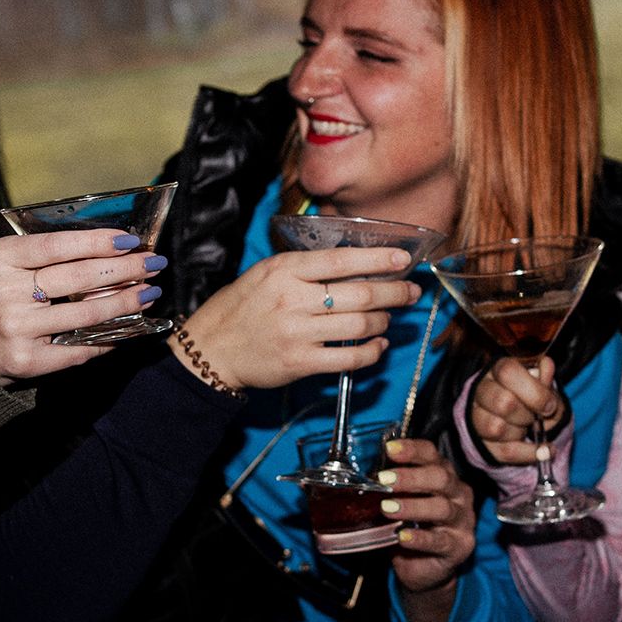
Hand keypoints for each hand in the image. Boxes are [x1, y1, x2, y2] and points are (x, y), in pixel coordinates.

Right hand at [0, 229, 160, 383]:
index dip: (98, 241)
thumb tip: (110, 248)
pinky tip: (128, 330)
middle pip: (78, 278)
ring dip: (125, 304)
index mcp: (2, 258)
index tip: (131, 240)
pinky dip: (108, 339)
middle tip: (154, 264)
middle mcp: (7, 291)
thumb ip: (47, 255)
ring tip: (149, 294)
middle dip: (124, 270)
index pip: (58, 244)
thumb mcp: (6, 265)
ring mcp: (16, 327)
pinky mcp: (26, 359)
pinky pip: (79, 349)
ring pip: (85, 314)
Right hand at [175, 247, 419, 391]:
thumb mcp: (266, 273)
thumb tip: (356, 264)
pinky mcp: (300, 362)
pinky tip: (378, 345)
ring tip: (389, 318)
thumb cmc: (242, 307)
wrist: (211, 349)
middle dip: (393, 292)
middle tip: (411, 291)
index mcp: (284, 271)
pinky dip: (371, 352)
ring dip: (383, 321)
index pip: (341, 260)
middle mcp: (292, 300)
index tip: (403, 259)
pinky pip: (349, 358)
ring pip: (359, 324)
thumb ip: (305, 268)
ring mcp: (297, 333)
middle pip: (359, 294)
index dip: (378, 260)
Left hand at [379, 437, 476, 621]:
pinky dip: (419, 538)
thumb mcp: (400, 502)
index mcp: (444, 476)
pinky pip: (440, 541)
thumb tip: (361, 474)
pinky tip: (402, 536)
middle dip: (411, 477)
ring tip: (387, 508)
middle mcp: (458, 494)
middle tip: (385, 480)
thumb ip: (389, 488)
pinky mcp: (459, 546)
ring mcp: (462, 520)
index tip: (390, 449)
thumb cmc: (411, 526)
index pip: (432, 455)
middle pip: (440, 478)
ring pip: (442, 508)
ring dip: (412, 506)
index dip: (412, 450)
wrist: (424, 567)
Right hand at [468, 356, 566, 464]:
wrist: (518, 419)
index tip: (549, 406)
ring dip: (521, 432)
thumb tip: (546, 366)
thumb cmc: (531, 397)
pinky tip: (544, 451)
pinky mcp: (480, 442)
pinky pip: (504, 451)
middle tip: (537, 417)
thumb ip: (545, 379)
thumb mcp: (543, 386)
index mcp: (498, 370)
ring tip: (528, 429)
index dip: (533, 390)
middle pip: (503, 403)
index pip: (508, 373)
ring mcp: (476, 417)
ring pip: (497, 428)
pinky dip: (529, 453)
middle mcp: (482, 391)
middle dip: (528, 415)